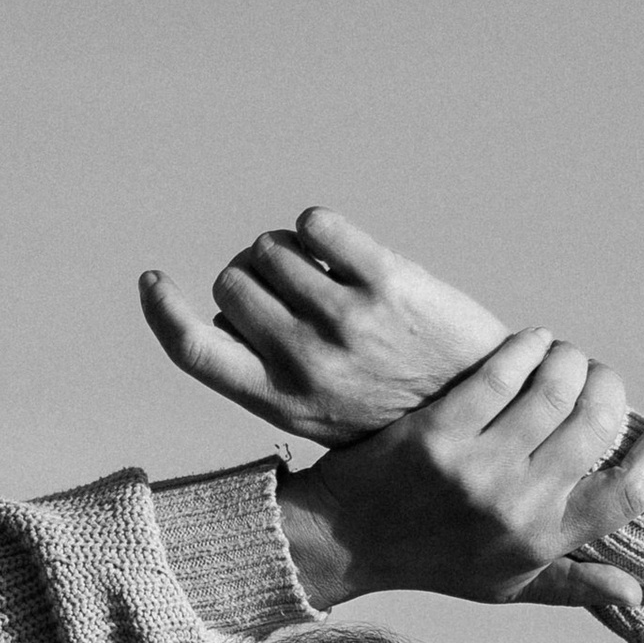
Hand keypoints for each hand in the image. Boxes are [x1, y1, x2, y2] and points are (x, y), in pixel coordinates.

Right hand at [140, 207, 508, 446]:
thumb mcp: (326, 418)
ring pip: (272, 248)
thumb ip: (273, 374)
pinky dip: (317, 227)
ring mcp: (345, 322)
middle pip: (231, 280)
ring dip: (288, 249)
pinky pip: (315, 223)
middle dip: (251, 274)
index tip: (152, 280)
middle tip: (289, 292)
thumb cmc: (400, 412)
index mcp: (280, 402)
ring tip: (321, 273)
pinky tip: (341, 249)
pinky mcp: (386, 282)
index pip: (194, 351)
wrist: (491, 410)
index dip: (162, 311)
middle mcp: (304, 363)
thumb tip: (228, 310)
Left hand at [275, 331, 643, 630]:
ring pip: (555, 386)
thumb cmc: (434, 562)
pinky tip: (527, 344)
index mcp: (543, 542)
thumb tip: (637, 594)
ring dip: (567, 358)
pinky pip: (502, 370)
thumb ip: (572, 586)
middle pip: (598, 424)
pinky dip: (525, 347)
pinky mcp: (439, 431)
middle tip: (594, 375)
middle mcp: (517, 507)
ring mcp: (478, 468)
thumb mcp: (504, 588)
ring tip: (560, 356)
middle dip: (607, 385)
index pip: (630, 493)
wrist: (345, 541)